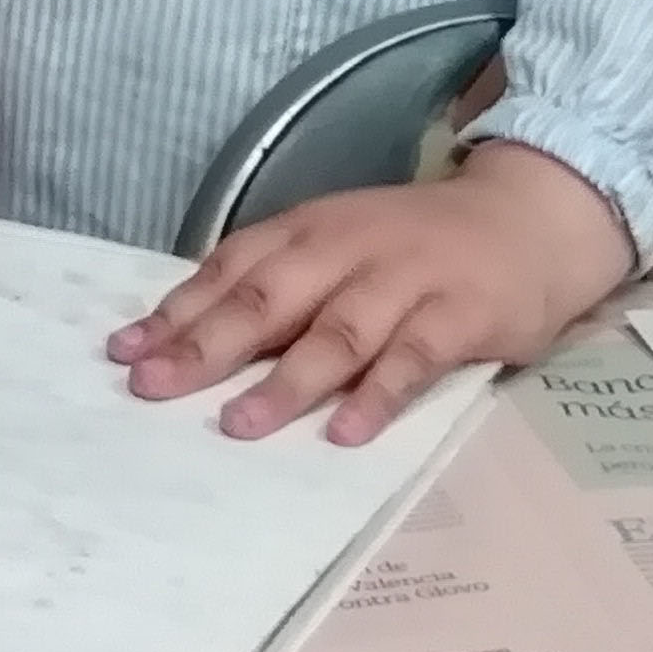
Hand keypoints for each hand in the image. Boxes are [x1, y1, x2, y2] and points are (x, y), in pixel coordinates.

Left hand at [108, 145, 631, 446]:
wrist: (529, 217)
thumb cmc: (415, 244)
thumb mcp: (339, 245)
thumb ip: (276, 285)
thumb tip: (185, 341)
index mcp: (310, 229)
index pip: (231, 269)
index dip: (177, 312)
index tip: (123, 355)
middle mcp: (349, 248)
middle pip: (269, 300)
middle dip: (207, 346)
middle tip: (154, 388)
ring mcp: (406, 280)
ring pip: (337, 331)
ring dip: (285, 380)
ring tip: (238, 425)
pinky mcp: (461, 314)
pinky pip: (414, 358)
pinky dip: (379, 395)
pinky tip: (346, 433)